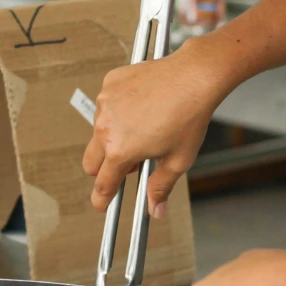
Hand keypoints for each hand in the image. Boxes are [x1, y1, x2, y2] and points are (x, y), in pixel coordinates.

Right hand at [82, 38, 232, 216]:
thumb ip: (160, 187)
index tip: (102, 204)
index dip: (102, 199)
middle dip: (105, 169)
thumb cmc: (189, 116)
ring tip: (143, 130)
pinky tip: (141, 108)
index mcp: (120, 149)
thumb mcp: (178, 160)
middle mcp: (105, 126)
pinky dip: (118, 111)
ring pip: (98, 131)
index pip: (103, 184)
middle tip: (130, 166)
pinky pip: (106, 105)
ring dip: (113, 137)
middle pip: (91, 161)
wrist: (194, 77)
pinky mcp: (110, 84)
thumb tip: (155, 209)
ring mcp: (105, 102)